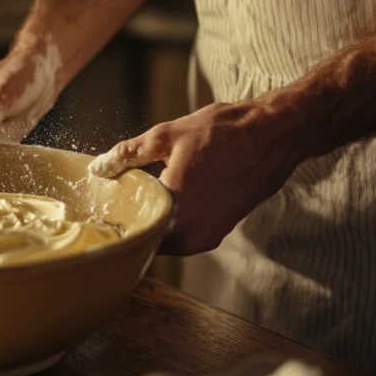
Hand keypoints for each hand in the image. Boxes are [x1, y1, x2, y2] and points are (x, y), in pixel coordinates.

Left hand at [88, 101, 304, 254]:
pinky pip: (183, 239)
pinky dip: (170, 227)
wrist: (275, 136)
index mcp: (175, 205)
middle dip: (130, 226)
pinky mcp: (218, 232)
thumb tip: (100, 167)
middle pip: (146, 241)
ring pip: (165, 243)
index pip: (131, 230)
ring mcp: (207, 235)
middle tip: (113, 208)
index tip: (100, 211)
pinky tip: (164, 204)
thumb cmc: (225, 132)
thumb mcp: (168, 135)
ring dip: (151, 228)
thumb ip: (129, 153)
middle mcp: (191, 229)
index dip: (113, 222)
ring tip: (136, 204)